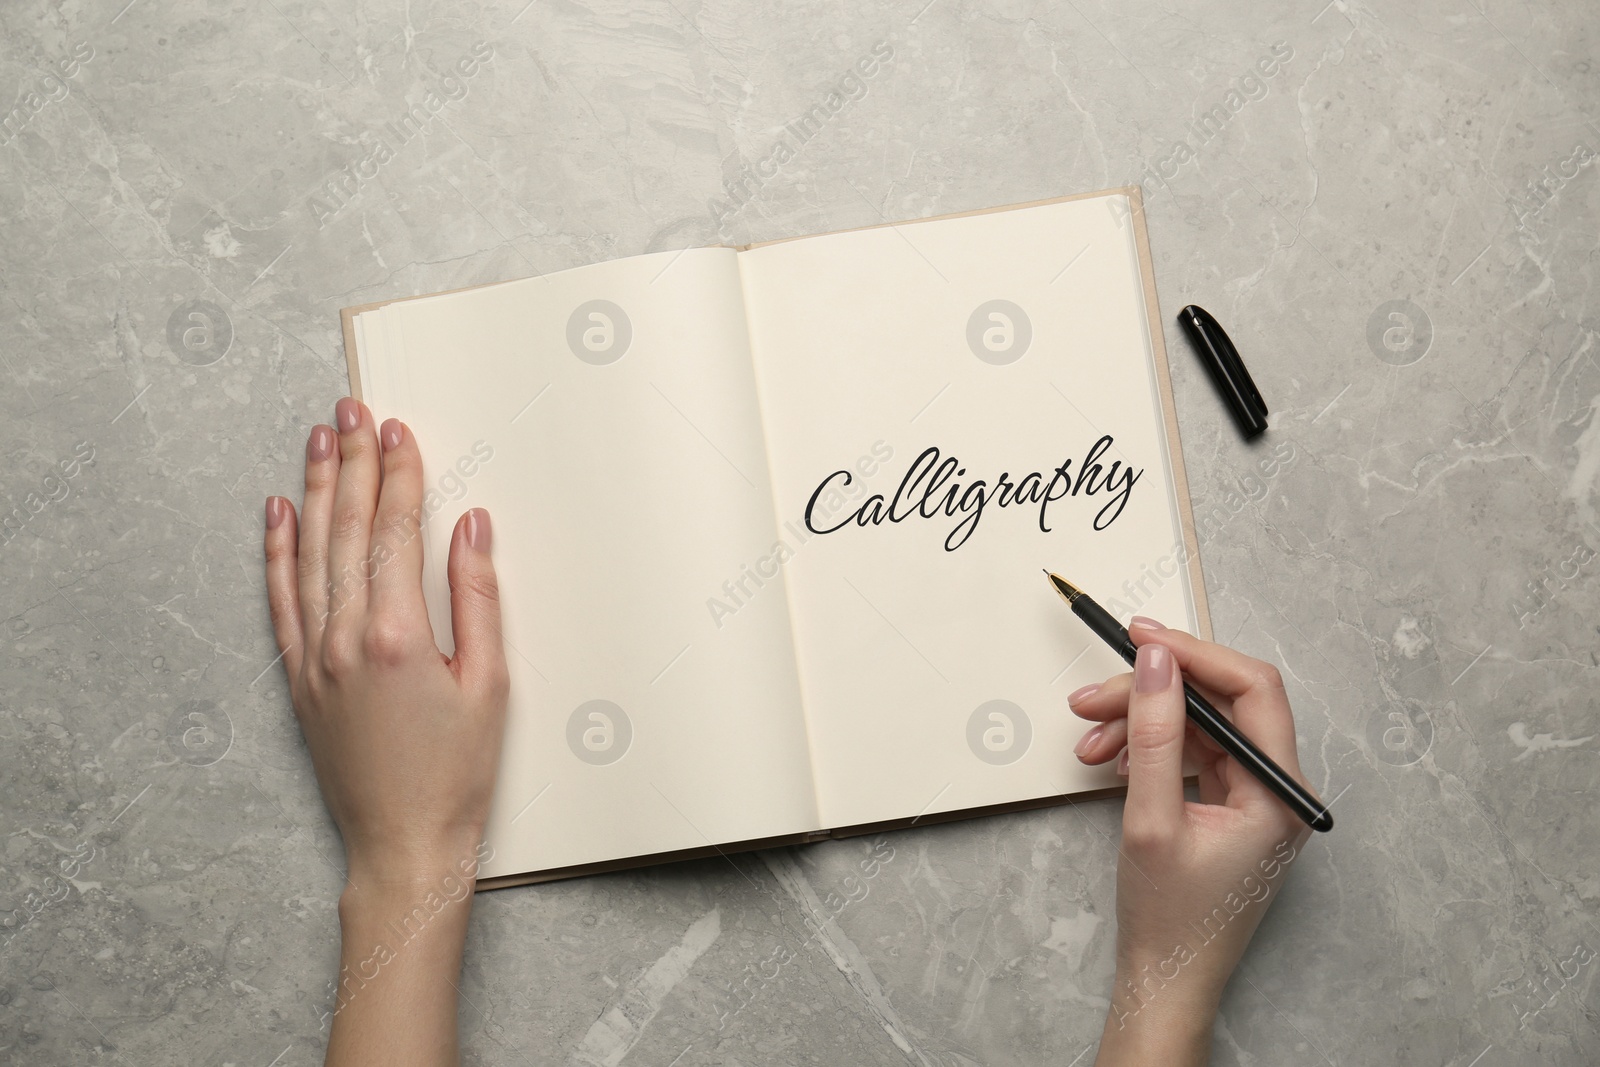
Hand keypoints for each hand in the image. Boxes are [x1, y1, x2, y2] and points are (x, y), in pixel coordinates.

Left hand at [264, 398, 508, 1065]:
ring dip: (313, 491)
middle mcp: (344, 638)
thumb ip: (478, 598)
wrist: (402, 842)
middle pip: (347, 529)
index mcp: (397, 635)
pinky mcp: (299, 678)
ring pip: (308, 553)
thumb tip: (471, 527)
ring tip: (316, 440)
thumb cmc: (456, 773)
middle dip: (350, 464)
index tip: (396, 430)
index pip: (395, 532)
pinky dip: (276, 551)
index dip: (397, 475)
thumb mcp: (490, 684)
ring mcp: (313, 657)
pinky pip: (281, 599)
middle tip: (351, 412)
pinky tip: (277, 513)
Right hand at [1067, 619, 1314, 1065]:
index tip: (1140, 638)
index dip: (1194, 655)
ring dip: (1140, 722)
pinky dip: (1148, 748)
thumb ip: (1155, 734)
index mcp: (1279, 792)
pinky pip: (1192, 754)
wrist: (1166, 979)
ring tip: (1089, 740)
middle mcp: (1277, 788)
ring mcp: (1254, 797)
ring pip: (1200, 727)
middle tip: (1092, 695)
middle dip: (1153, 692)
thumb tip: (1155, 663)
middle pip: (1221, 704)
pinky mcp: (1230, 806)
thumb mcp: (1151, 819)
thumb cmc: (1169, 918)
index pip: (1251, 690)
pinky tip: (1111, 761)